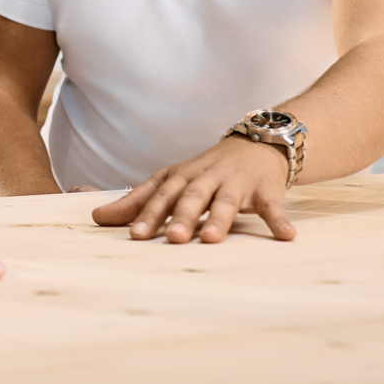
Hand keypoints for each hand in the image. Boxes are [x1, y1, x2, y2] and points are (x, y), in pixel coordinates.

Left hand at [92, 137, 297, 243]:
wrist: (257, 143)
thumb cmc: (206, 171)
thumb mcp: (171, 181)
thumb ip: (137, 201)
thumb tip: (96, 218)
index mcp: (182, 177)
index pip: (161, 195)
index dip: (148, 214)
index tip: (135, 235)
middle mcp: (207, 177)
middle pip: (192, 197)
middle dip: (182, 217)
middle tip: (174, 239)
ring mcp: (237, 182)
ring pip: (227, 201)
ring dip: (221, 219)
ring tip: (213, 240)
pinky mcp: (265, 189)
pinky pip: (273, 206)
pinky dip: (279, 221)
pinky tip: (286, 236)